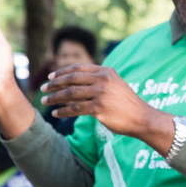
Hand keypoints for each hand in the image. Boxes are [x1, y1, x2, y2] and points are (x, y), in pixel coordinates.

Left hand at [41, 64, 163, 138]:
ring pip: (70, 94)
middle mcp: (103, 80)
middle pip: (71, 79)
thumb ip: (98, 81)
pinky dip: (63, 111)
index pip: (78, 68)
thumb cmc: (126, 103)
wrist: (142, 117)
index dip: (61, 72)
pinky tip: (56, 113)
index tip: (50, 77)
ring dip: (55, 98)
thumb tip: (75, 83)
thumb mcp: (114, 85)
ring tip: (45, 101)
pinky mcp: (99, 108)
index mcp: (106, 71)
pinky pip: (75, 108)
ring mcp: (101, 93)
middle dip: (54, 84)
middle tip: (43, 89)